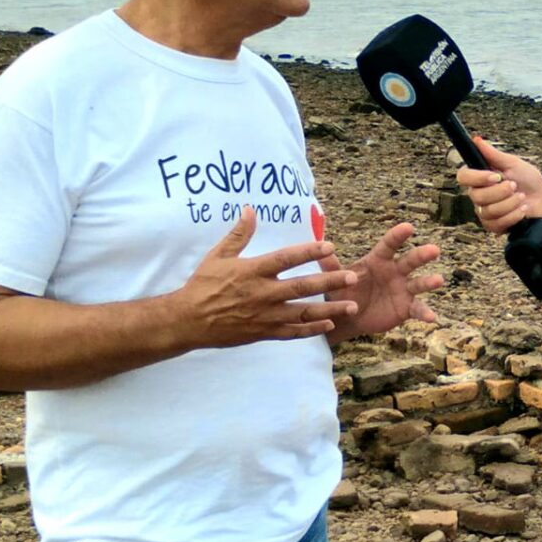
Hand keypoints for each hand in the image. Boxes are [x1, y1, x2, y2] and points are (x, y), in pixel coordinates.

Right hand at [170, 207, 358, 345]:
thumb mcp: (218, 255)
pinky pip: (292, 332)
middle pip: (302, 286)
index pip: (286, 258)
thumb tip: (251, 209)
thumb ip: (238, 234)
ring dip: (330, 309)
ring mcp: (265, 315)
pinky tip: (329, 325)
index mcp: (253, 271)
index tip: (329, 246)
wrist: (189, 320)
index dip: (308, 251)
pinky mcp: (264, 332)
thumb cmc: (203, 284)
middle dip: (330, 282)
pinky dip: (311, 330)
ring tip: (352, 305)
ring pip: (303, 312)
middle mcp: (263, 293)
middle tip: (353, 278)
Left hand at [321, 223, 442, 338]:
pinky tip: (432, 317)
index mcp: (378, 260)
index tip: (409, 227)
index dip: (398, 236)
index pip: (389, 245)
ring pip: (419, 283)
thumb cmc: (344, 291)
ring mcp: (403, 289)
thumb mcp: (336, 281)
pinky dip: (425, 313)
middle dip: (422, 255)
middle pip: (410, 261)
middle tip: (434, 250)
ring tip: (438, 280)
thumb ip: (331, 267)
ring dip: (429, 282)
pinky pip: (417, 309)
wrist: (349, 317)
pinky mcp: (406, 308)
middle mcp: (395, 272)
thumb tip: (321, 249)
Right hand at [453, 135, 541, 234]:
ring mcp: (484, 212)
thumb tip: (477, 140)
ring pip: (487, 211)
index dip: (478, 178)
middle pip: (476, 196)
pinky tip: (521, 210)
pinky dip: (512, 216)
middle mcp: (478, 195)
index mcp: (480, 178)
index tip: (495, 176)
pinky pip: (496, 223)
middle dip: (500, 192)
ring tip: (521, 197)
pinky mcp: (493, 225)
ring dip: (509, 203)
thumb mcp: (512, 163)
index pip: (463, 176)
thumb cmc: (528, 180)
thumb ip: (493, 154)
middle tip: (514, 186)